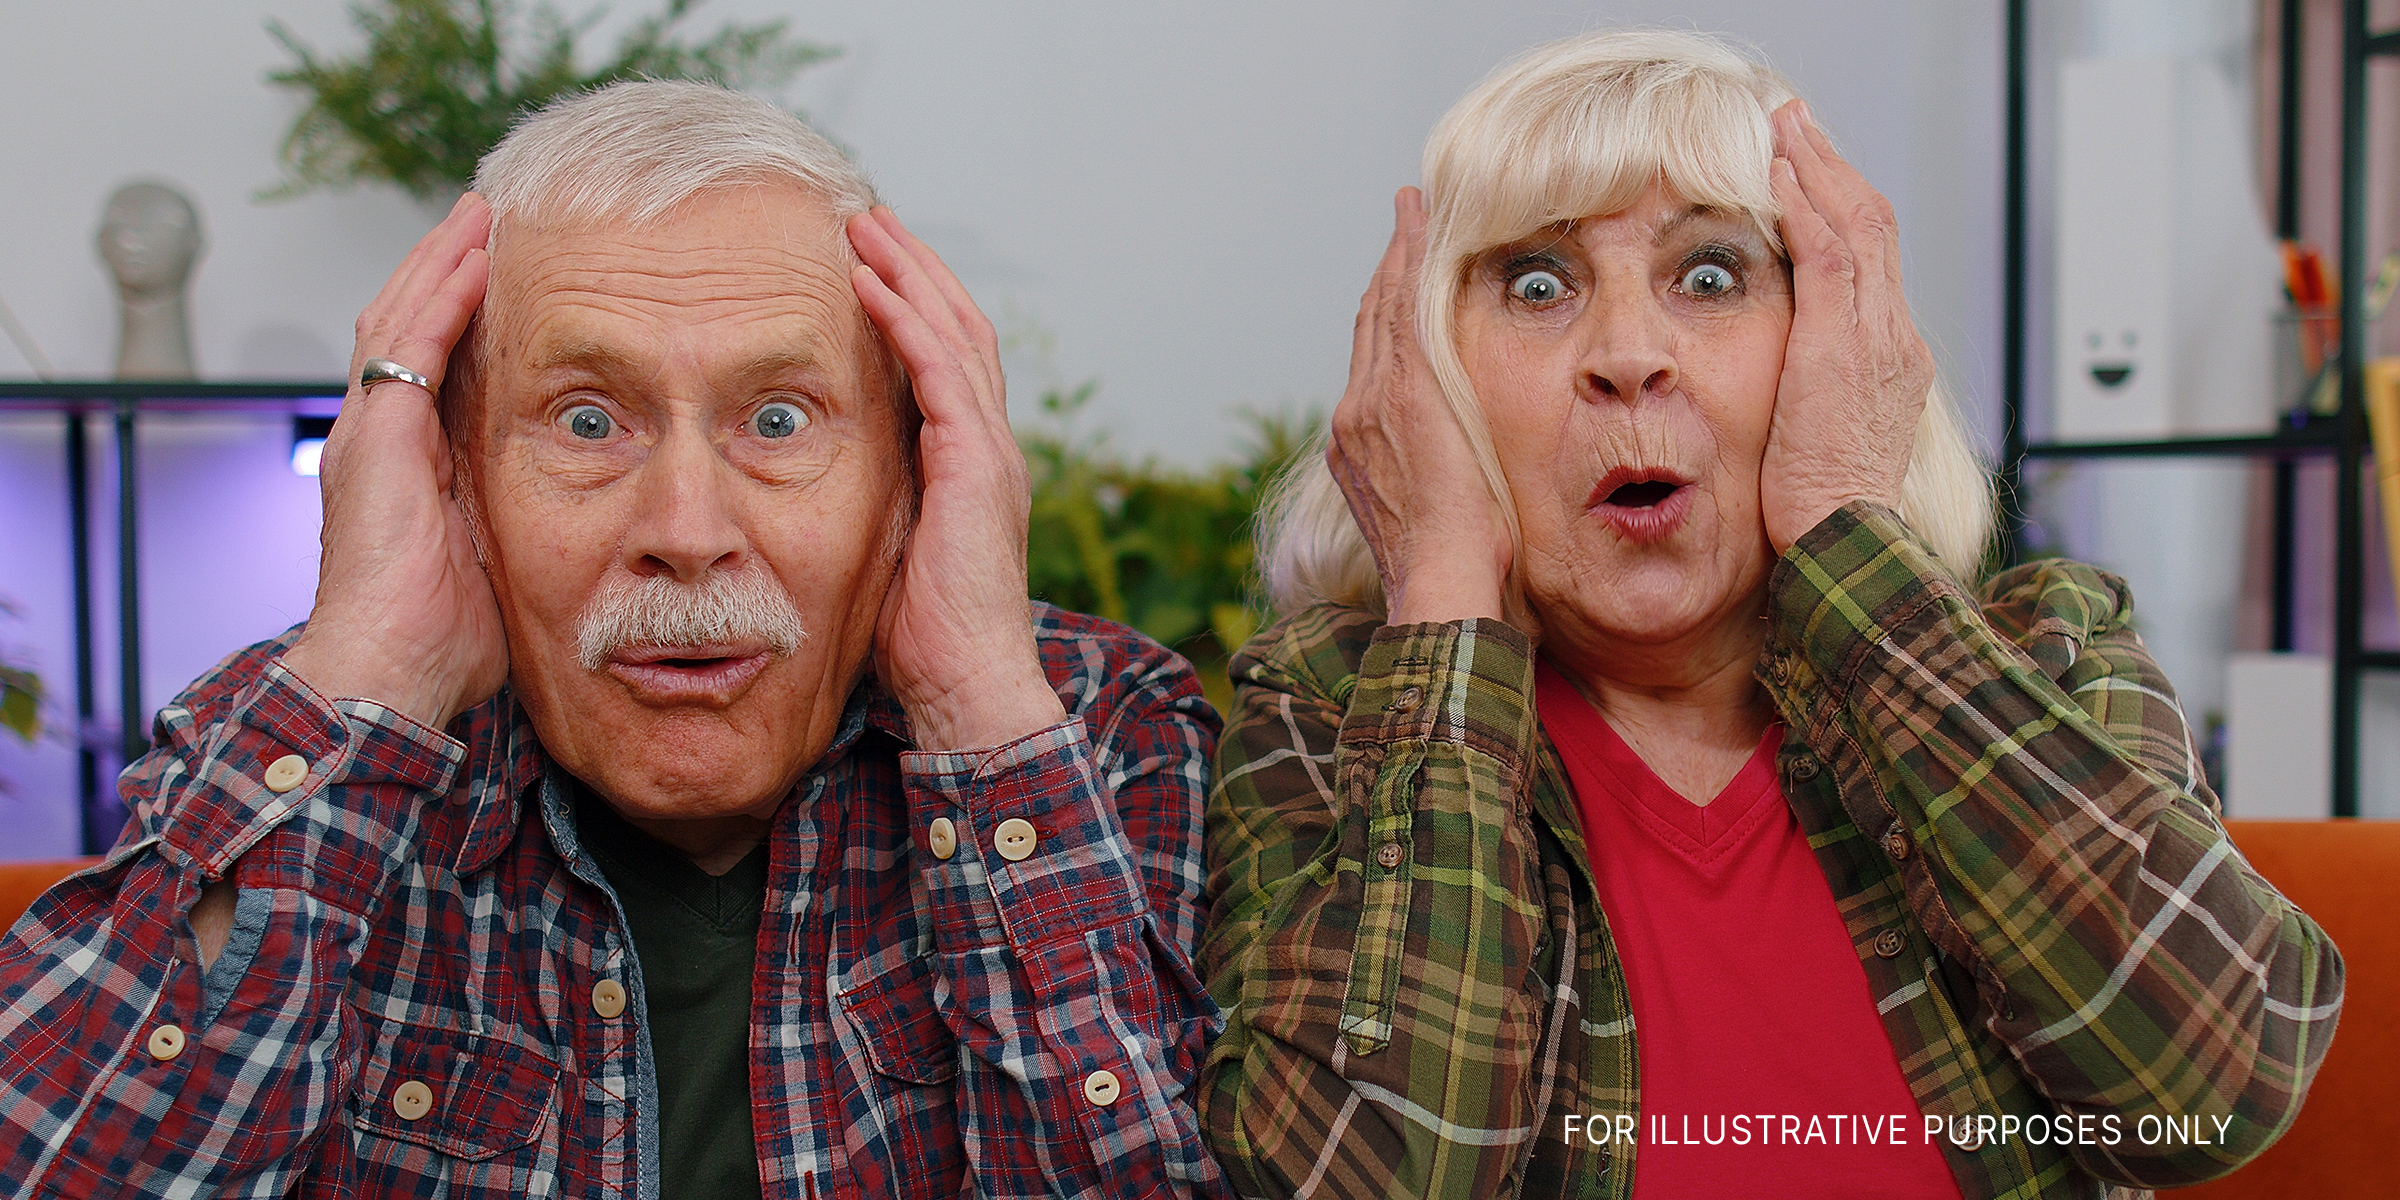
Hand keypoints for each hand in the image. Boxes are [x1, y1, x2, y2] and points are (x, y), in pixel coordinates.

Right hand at [280, 194, 505, 730]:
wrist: (390, 673)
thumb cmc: (444, 641)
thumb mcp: (502, 559)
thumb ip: (525, 520)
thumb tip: (591, 518)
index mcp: (410, 465)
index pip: (432, 368)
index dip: (462, 317)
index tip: (507, 279)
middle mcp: (381, 439)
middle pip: (410, 326)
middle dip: (447, 271)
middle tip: (488, 220)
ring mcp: (370, 434)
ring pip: (401, 319)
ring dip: (442, 264)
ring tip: (480, 216)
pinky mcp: (375, 439)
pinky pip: (404, 347)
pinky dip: (437, 297)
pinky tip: (470, 259)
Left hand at [847, 207, 1066, 751]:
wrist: (968, 687)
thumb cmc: (922, 642)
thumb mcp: (887, 553)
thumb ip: (873, 505)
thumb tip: (820, 485)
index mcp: (973, 467)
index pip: (951, 364)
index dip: (916, 309)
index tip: (873, 267)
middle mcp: (990, 449)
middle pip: (960, 329)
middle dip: (916, 269)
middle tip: (870, 220)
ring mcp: (988, 453)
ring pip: (955, 333)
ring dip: (909, 274)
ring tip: (867, 229)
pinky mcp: (975, 465)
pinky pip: (939, 371)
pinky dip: (907, 320)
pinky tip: (870, 284)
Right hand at [1327, 187, 1511, 624]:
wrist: (1440, 579)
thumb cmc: (1454, 571)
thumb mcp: (1442, 524)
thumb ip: (1446, 491)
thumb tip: (1472, 494)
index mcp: (1360, 449)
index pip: (1376, 370)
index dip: (1387, 325)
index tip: (1399, 290)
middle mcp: (1354, 417)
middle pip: (1371, 327)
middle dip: (1387, 275)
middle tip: (1405, 226)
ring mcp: (1372, 399)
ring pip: (1384, 306)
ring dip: (1399, 254)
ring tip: (1413, 211)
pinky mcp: (1402, 385)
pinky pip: (1403, 302)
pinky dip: (1409, 257)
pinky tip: (1422, 218)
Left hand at [1759, 99, 1935, 551]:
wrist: (1846, 544)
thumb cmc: (1825, 512)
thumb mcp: (1825, 440)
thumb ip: (1815, 399)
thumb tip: (1787, 389)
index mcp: (1894, 361)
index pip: (1874, 262)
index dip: (1843, 209)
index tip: (1811, 175)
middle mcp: (1895, 339)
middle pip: (1874, 227)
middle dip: (1833, 169)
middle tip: (1798, 125)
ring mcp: (1876, 338)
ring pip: (1855, 225)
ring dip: (1816, 169)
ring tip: (1785, 127)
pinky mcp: (1841, 345)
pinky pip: (1827, 254)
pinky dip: (1804, 206)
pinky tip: (1777, 173)